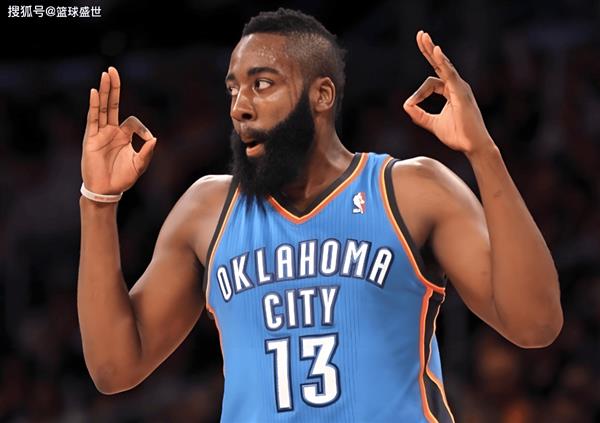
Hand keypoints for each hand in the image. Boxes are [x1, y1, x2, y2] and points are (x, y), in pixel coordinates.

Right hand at [81, 67, 156, 194]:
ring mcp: (100, 133)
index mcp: (123, 135)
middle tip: (112, 70)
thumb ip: (147, 152)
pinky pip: (93, 119)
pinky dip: (94, 105)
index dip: (143, 128)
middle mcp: (111, 131)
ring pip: (102, 107)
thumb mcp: (140, 165)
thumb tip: (155, 138)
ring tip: (106, 74)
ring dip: (104, 90)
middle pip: (112, 104)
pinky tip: (95, 92)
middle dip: (113, 87)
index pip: (132, 120)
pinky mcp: (91, 138)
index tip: (148, 141)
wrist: (106, 190)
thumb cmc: (122, 178)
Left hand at [403, 31, 493, 155]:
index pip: (431, 83)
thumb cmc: (458, 136)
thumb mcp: (432, 125)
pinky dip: (442, 62)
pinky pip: (450, 73)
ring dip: (431, 50)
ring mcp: (460, 87)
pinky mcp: (461, 92)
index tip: (410, 106)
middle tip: (420, 34)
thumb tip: (406, 106)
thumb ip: (419, 115)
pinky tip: (435, 50)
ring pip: (443, 64)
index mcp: (451, 92)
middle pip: (440, 63)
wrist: (473, 146)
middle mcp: (457, 86)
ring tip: (423, 36)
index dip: (418, 94)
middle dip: (428, 49)